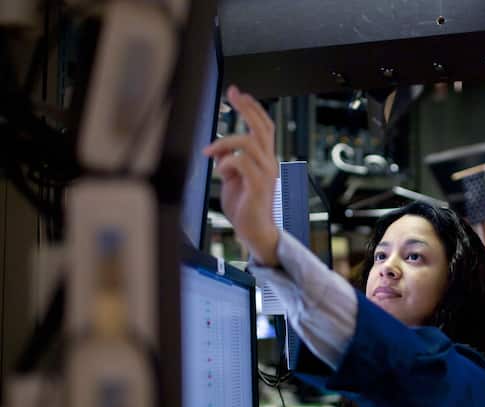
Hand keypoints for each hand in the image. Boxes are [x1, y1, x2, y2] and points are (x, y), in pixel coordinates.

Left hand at [203, 85, 278, 265]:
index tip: (237, 93)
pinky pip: (242, 162)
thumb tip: (218, 149)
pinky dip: (227, 162)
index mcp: (264, 159)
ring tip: (210, 152)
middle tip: (232, 95)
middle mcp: (269, 162)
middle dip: (246, 108)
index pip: (264, 126)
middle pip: (262, 127)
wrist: (254, 231)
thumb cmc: (244, 206)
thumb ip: (229, 161)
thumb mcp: (233, 178)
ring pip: (249, 142)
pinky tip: (220, 171)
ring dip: (225, 143)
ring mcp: (266, 173)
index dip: (252, 108)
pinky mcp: (258, 185)